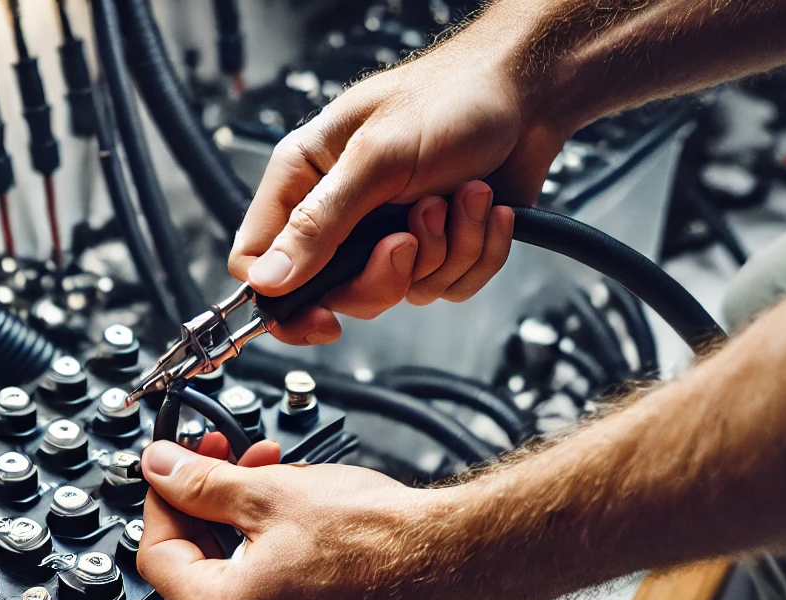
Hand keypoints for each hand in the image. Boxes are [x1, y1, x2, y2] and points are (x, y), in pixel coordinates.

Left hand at [137, 440, 468, 599]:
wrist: (453, 562)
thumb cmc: (380, 540)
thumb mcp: (270, 494)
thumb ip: (200, 484)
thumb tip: (162, 470)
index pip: (157, 556)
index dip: (162, 501)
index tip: (173, 467)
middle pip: (197, 569)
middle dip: (209, 506)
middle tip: (225, 458)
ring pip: (236, 580)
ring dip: (244, 526)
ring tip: (274, 478)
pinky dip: (273, 557)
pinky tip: (297, 518)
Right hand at [229, 30, 568, 344]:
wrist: (526, 96)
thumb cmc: (449, 99)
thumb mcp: (376, 159)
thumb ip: (320, 223)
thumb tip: (270, 280)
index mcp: (305, 181)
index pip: (260, 261)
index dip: (284, 301)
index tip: (324, 317)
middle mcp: (342, 212)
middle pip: (337, 292)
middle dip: (386, 274)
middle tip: (410, 235)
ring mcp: (389, 234)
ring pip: (401, 293)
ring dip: (444, 250)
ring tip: (456, 195)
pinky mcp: (438, 247)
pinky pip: (448, 286)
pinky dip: (475, 251)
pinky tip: (480, 206)